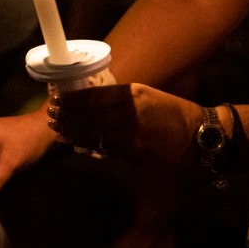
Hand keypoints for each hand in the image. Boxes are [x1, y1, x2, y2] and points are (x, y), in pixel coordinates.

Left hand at [51, 83, 201, 165]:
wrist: (198, 136)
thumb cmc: (171, 111)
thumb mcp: (146, 94)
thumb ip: (120, 96)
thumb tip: (91, 98)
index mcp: (132, 94)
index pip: (93, 95)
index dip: (72, 98)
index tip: (58, 98)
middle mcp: (129, 113)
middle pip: (89, 114)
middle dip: (66, 115)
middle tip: (50, 114)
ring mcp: (130, 135)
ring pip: (93, 133)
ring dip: (71, 131)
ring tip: (56, 128)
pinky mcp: (133, 153)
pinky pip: (103, 148)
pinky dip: (86, 144)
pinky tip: (74, 142)